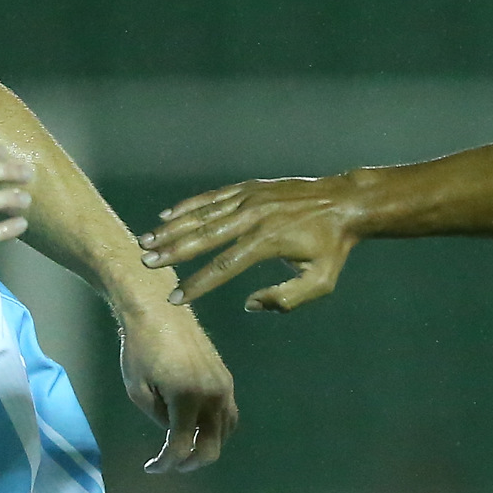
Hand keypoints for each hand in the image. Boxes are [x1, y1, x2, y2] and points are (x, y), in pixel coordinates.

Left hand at [114, 304, 237, 472]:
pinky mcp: (227, 380)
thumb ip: (157, 417)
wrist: (161, 311)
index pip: (181, 446)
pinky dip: (217, 430)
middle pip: (211, 447)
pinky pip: (229, 416)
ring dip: (205, 447)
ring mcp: (224, 388)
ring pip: (224, 434)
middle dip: (190, 462)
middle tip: (172, 465)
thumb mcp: (137, 388)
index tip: (151, 468)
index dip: (166, 463)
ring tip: (185, 450)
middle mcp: (213, 396)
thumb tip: (173, 431)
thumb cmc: (140, 348)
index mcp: (187, 398)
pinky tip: (201, 430)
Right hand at [139, 175, 360, 312]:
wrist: (345, 203)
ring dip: (173, 229)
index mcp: (268, 241)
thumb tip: (250, 305)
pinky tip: (167, 215)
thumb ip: (286, 298)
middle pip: (205, 236)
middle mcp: (254, 217)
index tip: (176, 298)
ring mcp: (250, 199)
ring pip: (203, 214)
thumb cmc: (333, 247)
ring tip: (147, 241)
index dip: (198, 284)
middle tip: (147, 263)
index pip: (224, 267)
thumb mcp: (320, 282)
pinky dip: (189, 205)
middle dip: (173, 251)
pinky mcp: (249, 188)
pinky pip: (213, 197)